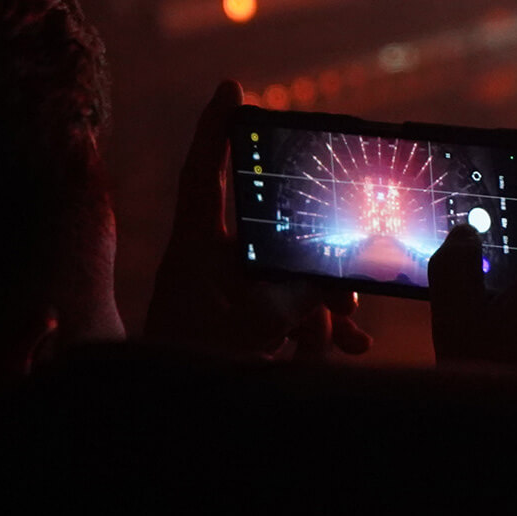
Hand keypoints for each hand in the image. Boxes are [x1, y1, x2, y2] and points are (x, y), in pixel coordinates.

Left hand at [144, 80, 372, 359]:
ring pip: (288, 276)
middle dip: (314, 254)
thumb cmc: (191, 368)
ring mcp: (225, 296)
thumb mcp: (250, 330)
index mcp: (193, 250)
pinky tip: (349, 348)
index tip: (232, 88)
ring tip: (351, 331)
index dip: (214, 129)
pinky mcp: (239, 328)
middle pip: (270, 231)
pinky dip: (317, 328)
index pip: (200, 174)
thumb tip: (328, 288)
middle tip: (346, 268)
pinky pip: (287, 313)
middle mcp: (208, 265)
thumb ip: (292, 299)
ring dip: (324, 303)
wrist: (166, 427)